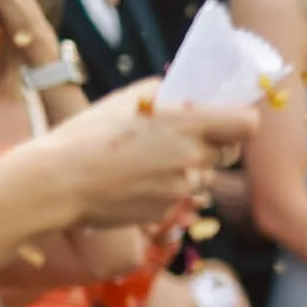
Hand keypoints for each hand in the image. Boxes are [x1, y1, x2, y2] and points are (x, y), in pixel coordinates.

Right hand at [19, 82, 258, 228]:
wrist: (58, 182)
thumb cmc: (88, 134)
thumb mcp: (126, 99)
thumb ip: (166, 94)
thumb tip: (189, 95)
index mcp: (188, 125)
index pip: (248, 125)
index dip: (242, 121)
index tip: (229, 119)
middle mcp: (193, 158)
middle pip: (229, 153)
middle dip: (214, 146)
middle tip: (184, 139)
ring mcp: (182, 189)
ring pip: (205, 177)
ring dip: (189, 169)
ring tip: (149, 160)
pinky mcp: (168, 212)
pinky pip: (181, 197)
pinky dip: (167, 189)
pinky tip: (137, 181)